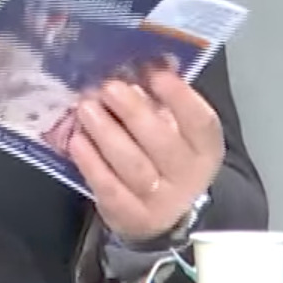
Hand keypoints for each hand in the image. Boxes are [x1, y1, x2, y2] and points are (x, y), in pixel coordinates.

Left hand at [67, 68, 224, 242]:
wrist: (161, 211)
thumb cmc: (163, 155)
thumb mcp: (172, 127)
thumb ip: (159, 99)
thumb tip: (141, 64)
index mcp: (205, 148)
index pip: (200, 122)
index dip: (180, 97)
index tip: (155, 73)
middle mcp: (189, 177)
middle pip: (162, 143)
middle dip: (133, 112)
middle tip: (108, 88)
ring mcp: (161, 201)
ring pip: (133, 166)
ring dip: (106, 134)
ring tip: (86, 108)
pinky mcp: (131, 218)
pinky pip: (110, 189)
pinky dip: (92, 164)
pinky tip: (77, 141)